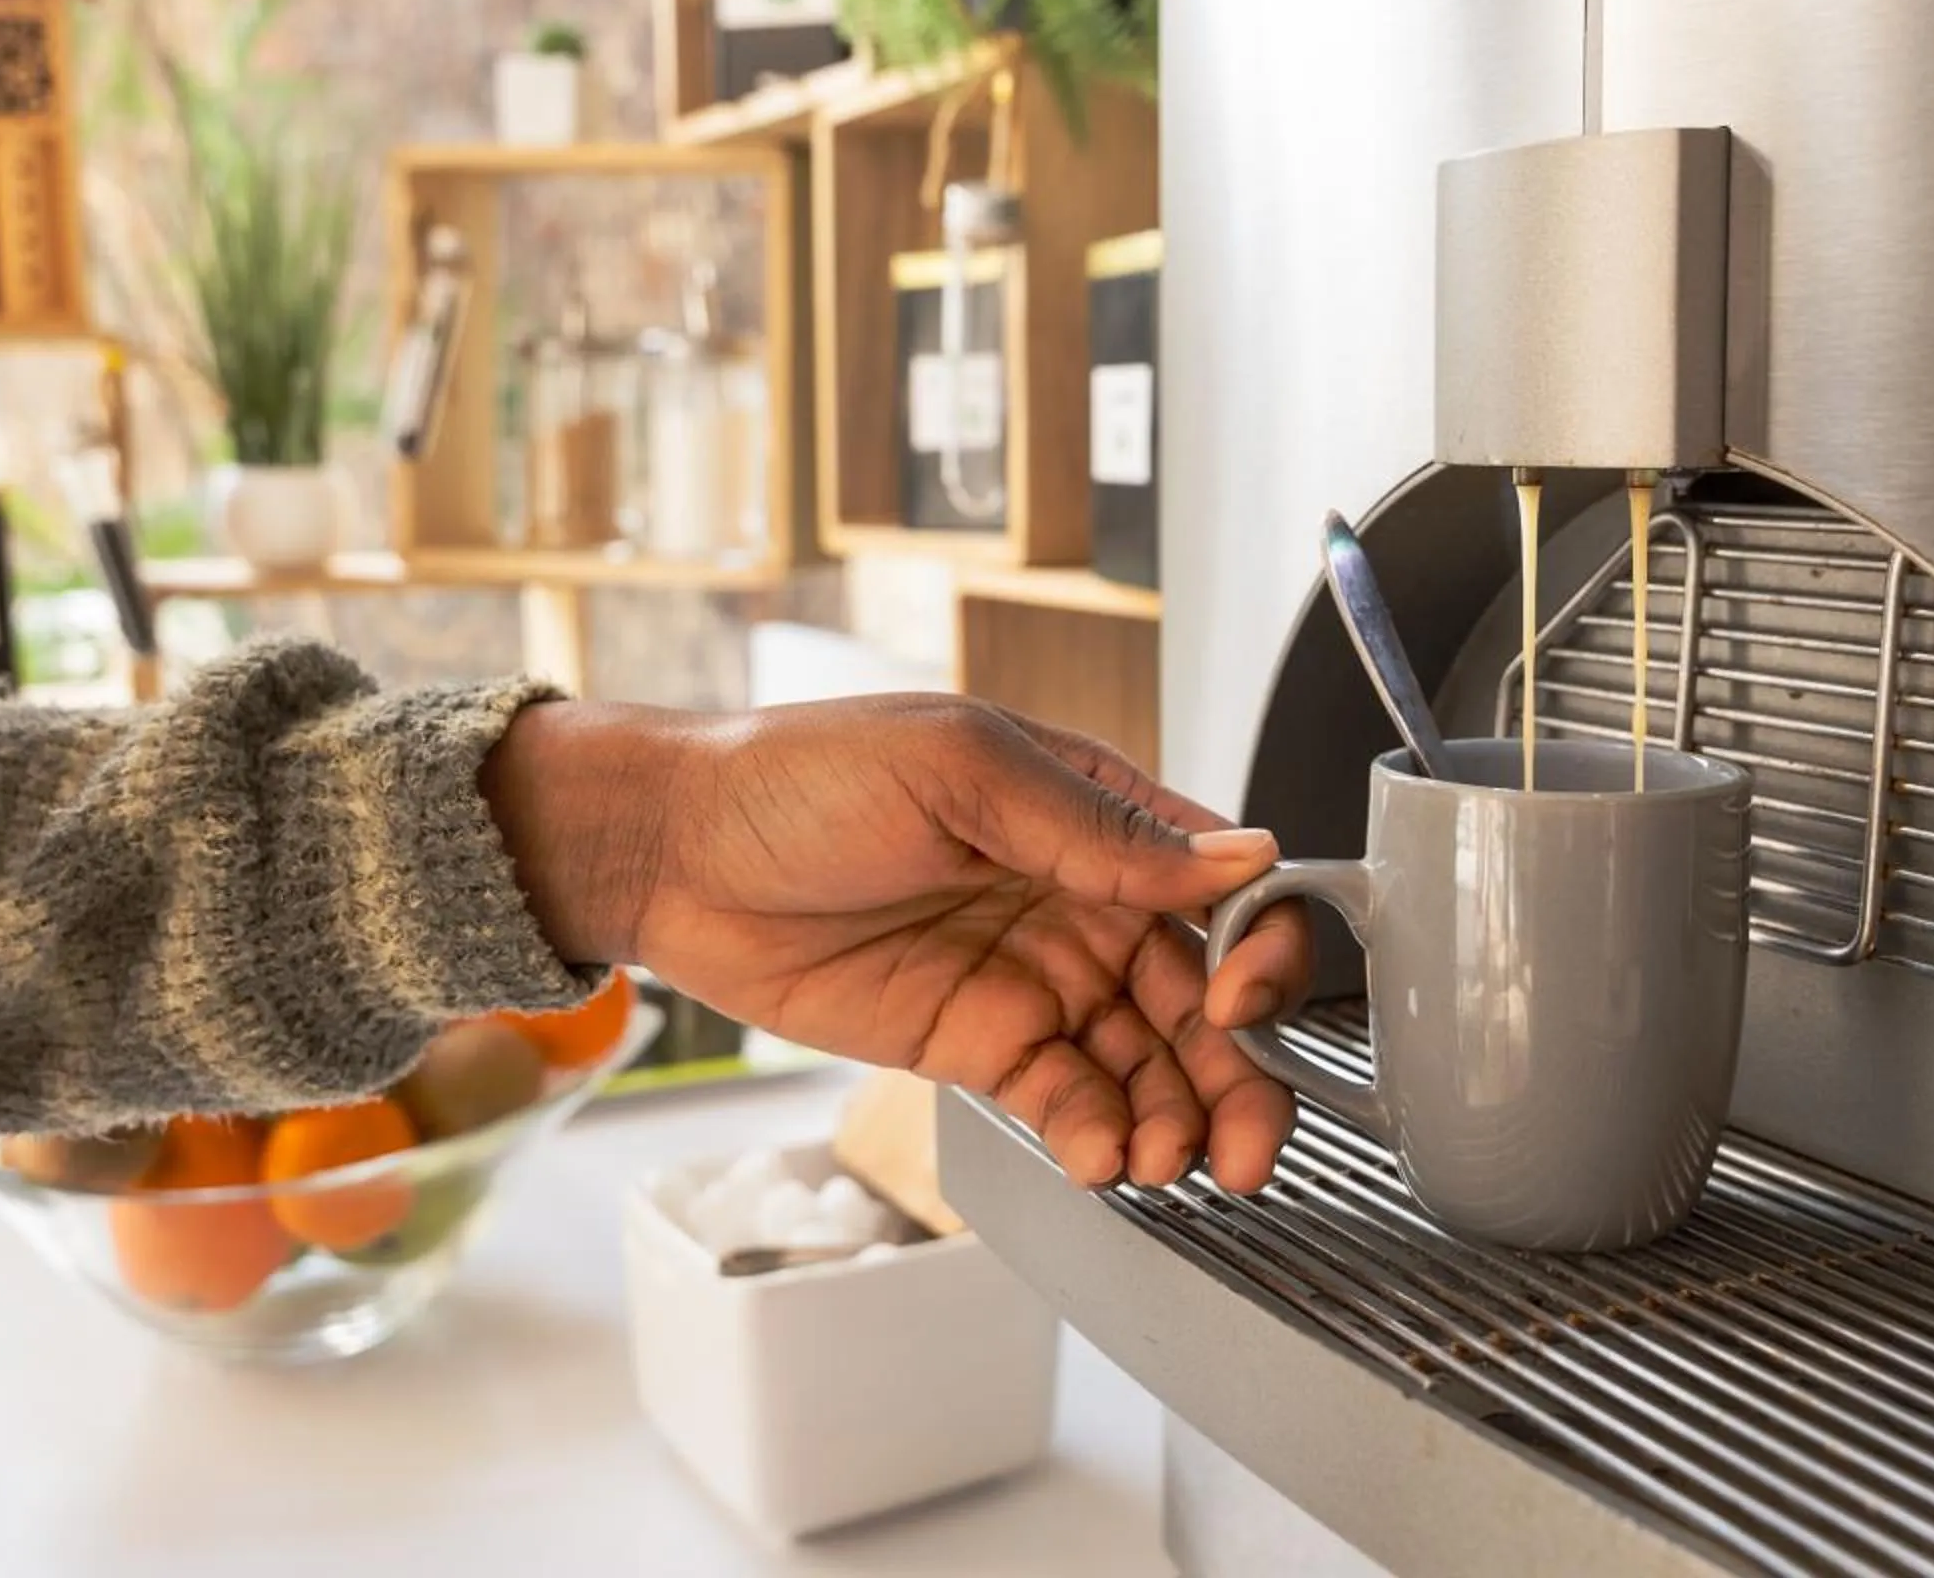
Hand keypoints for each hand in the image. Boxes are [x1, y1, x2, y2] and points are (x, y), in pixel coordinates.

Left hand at [483, 695, 1310, 1191]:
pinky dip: (1094, 1135)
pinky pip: (1064, 1100)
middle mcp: (1082, 901)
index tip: (1236, 1003)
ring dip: (1173, 1121)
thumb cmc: (803, 774)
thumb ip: (1100, 828)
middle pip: (1201, 1000)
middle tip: (1247, 1147)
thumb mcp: (961, 769)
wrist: (676, 852)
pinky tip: (1101, 1157)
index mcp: (1096, 814)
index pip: (1222, 886)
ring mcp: (1034, 979)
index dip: (1257, 953)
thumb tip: (1237, 859)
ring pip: (1145, 1065)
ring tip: (1165, 1163)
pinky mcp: (978, 1046)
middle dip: (1236, 1077)